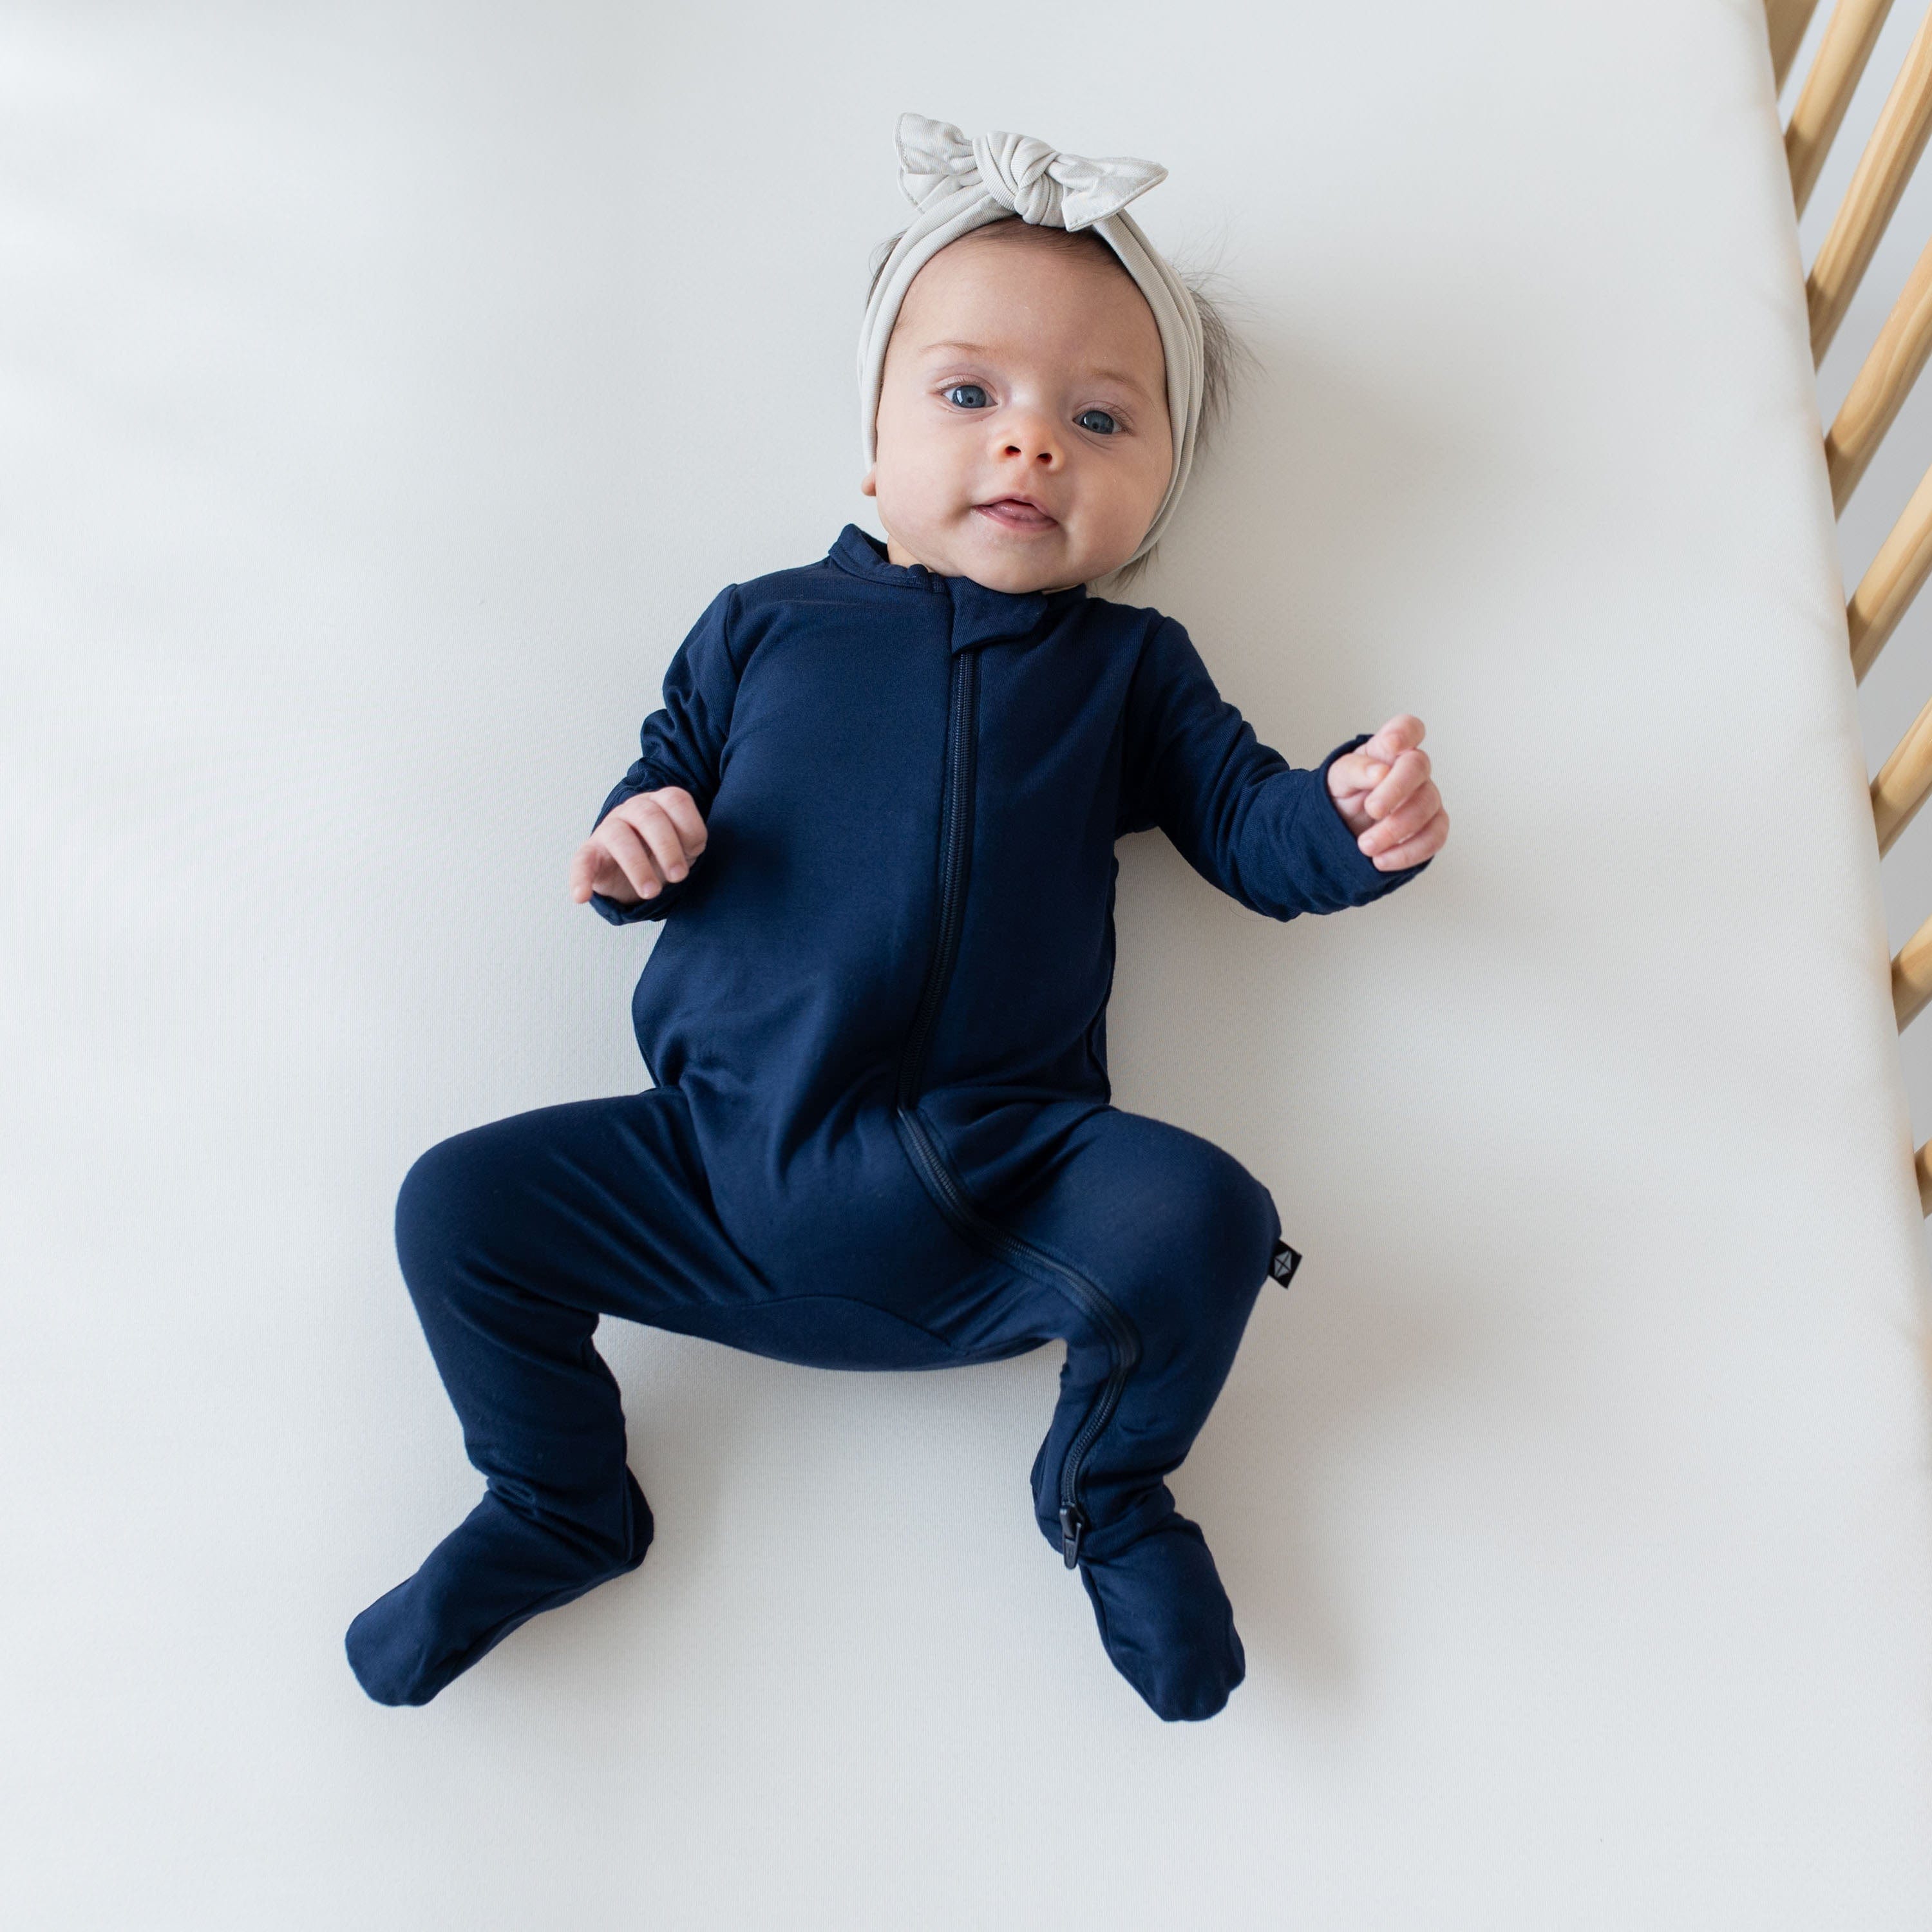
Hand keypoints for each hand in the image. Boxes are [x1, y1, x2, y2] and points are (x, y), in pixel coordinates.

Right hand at [569, 786, 707, 906]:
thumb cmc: (663, 854)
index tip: (696, 851)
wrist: (635, 871)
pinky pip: (581, 861)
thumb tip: (684, 860)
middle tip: (679, 876)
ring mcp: (609, 829)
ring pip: (618, 836)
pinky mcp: (590, 853)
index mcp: (659, 803)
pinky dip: (580, 878)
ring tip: (651, 892)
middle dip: (667, 847)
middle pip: (649, 816)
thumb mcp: (685, 847)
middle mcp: (633, 810)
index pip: (676, 799)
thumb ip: (691, 843)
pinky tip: (581, 896)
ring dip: (637, 866)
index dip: (690, 826)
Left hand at [1326, 714, 1447, 871]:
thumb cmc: (1343, 797)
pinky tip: (1382, 860)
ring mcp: (1426, 798)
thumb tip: (1380, 772)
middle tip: (1371, 810)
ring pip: (1427, 805)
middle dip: (1396, 790)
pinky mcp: (1432, 827)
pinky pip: (1434, 837)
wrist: (1342, 832)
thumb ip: (1354, 770)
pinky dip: (1409, 852)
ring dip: (1396, 828)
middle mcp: (1412, 770)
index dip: (1404, 733)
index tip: (1390, 745)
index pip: (1408, 728)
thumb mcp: (1335, 780)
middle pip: (1418, 767)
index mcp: (1387, 751)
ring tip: (1365, 845)